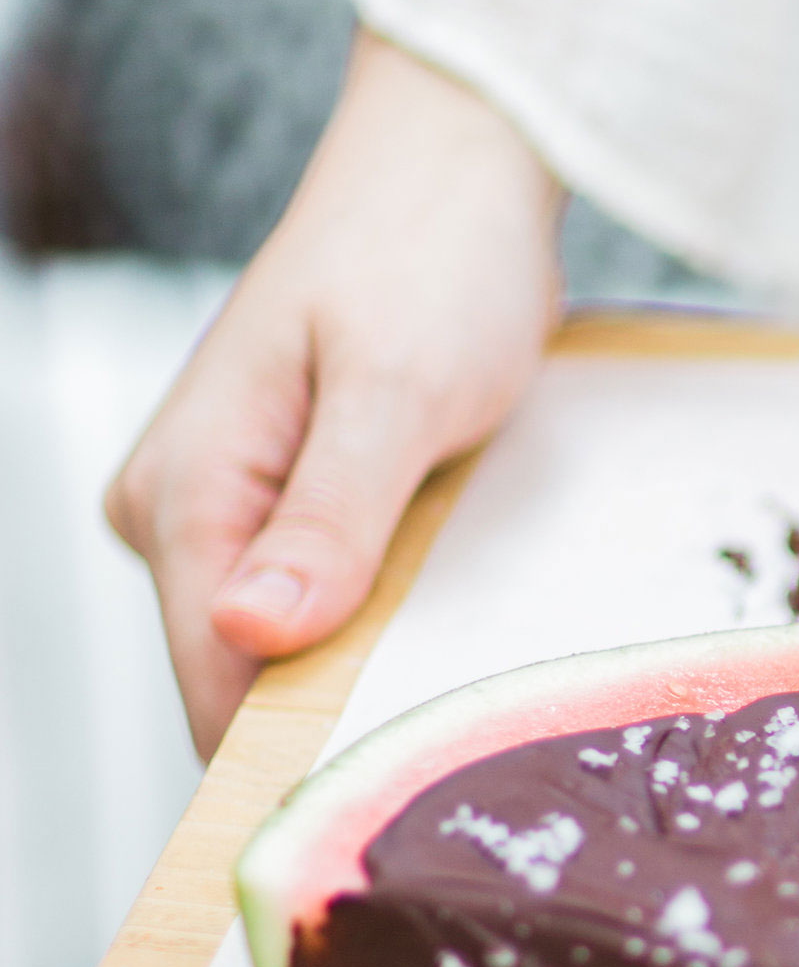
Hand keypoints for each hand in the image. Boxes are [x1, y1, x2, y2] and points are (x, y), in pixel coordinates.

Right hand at [108, 30, 563, 755]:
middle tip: (449, 738)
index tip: (386, 805)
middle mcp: (174, 503)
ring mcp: (221, 501)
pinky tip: (439, 610)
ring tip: (457, 663)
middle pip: (241, 674)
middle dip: (334, 712)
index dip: (293, 752)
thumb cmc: (434, 256)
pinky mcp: (276, 494)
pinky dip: (374, 613)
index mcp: (186, 486)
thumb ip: (330, 517)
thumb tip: (252, 630)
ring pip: (279, 639)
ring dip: (362, 662)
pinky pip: (313, 592)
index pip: (213, 679)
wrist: (457, 161)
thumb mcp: (400, 391)